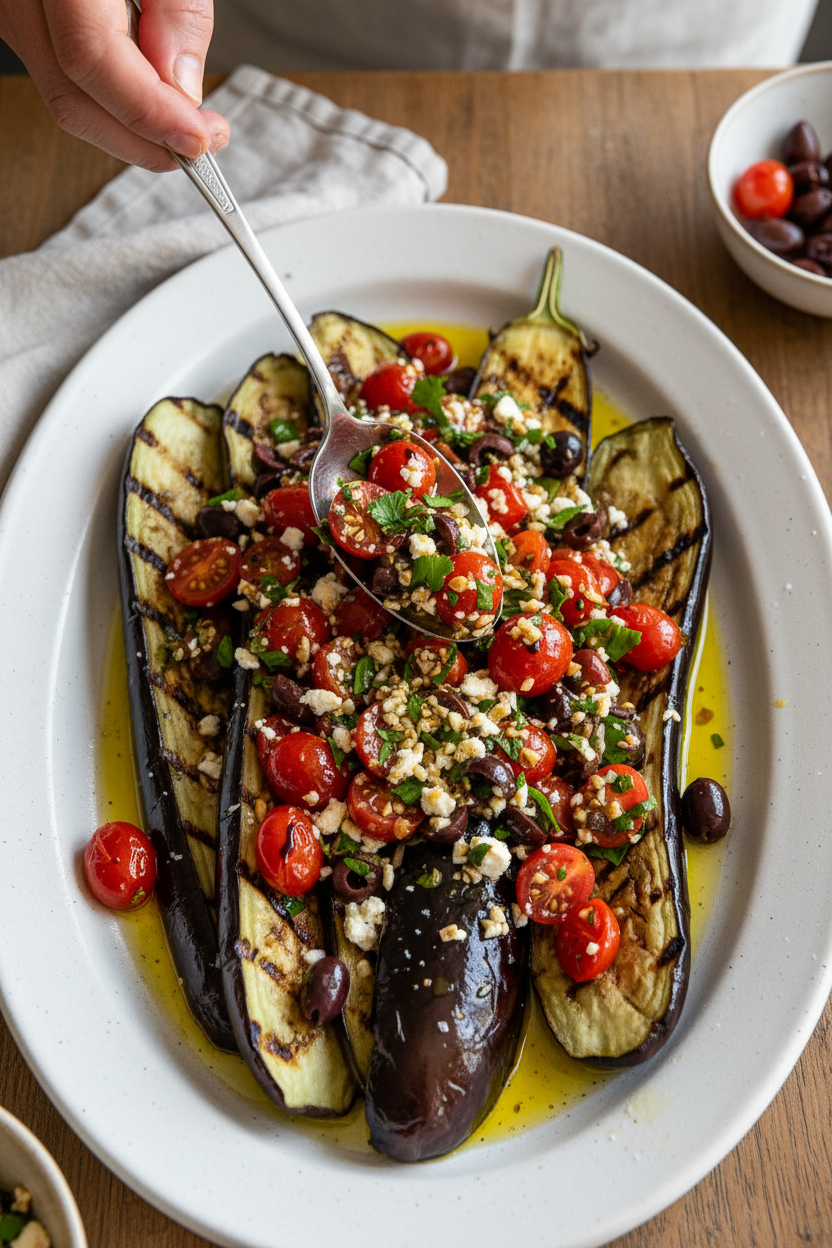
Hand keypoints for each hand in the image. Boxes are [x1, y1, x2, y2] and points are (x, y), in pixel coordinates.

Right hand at [0, 0, 229, 170]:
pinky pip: (61, 77)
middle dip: (143, 139)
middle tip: (201, 144)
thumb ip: (177, 11)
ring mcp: (12, 12)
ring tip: (187, 125)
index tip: (198, 139)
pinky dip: (111, 101)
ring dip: (130, 129)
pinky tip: (153, 98)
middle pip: (72, 98)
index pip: (90, 61)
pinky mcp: (22, 21)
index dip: (149, 114)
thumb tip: (184, 87)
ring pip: (64, 98)